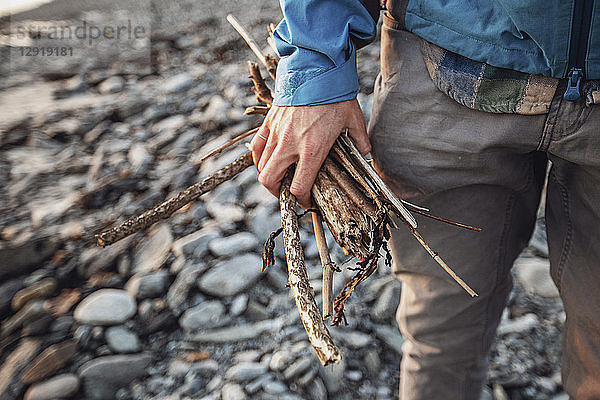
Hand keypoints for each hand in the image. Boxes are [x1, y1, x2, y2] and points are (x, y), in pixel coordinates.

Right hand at [250, 98, 369, 207]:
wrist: (316, 67)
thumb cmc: (335, 93)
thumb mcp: (353, 119)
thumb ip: (359, 140)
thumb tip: (366, 152)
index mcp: (312, 149)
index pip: (298, 187)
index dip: (301, 201)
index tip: (306, 202)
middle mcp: (290, 145)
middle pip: (270, 181)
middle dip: (277, 194)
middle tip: (287, 194)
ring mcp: (276, 133)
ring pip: (261, 166)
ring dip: (268, 176)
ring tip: (278, 179)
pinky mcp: (269, 122)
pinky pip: (257, 147)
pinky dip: (259, 158)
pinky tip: (265, 160)